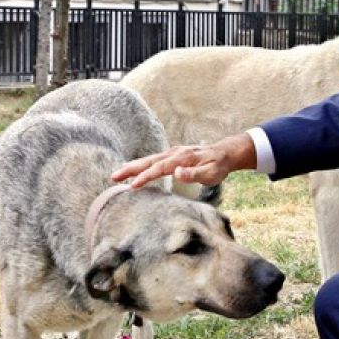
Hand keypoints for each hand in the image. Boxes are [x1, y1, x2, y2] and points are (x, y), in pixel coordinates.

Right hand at [111, 133, 256, 188]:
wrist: (224, 153)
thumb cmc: (218, 166)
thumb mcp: (211, 173)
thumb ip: (194, 174)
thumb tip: (177, 173)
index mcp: (181, 159)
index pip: (159, 168)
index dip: (145, 177)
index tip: (132, 185)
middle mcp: (174, 154)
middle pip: (148, 161)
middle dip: (130, 169)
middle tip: (113, 177)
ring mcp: (172, 153)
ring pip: (148, 160)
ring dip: (132, 167)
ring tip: (117, 175)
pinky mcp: (171, 156)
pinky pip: (153, 161)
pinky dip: (141, 165)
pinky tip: (132, 171)